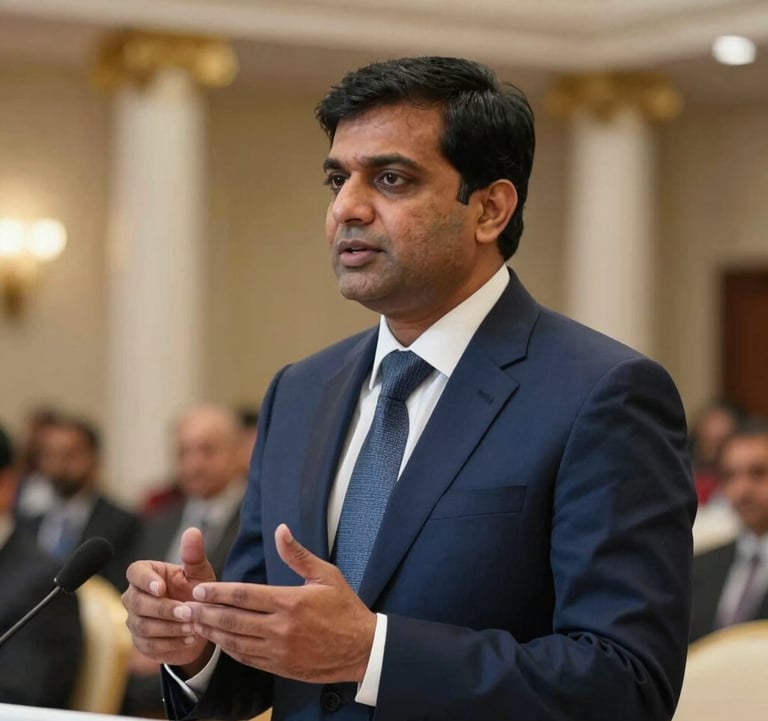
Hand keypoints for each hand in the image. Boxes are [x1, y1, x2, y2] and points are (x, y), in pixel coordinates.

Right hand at [122, 527, 216, 673]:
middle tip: (188, 612)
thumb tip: (193, 531)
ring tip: (192, 627)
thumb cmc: (197, 591)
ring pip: (144, 626)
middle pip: (138, 603)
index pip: (135, 572)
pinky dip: (171, 643)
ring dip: (170, 628)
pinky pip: (150, 645)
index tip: (162, 588)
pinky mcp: (140, 642)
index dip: (146, 580)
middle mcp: (134, 596)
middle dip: (165, 609)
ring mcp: (135, 620)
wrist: (200, 622)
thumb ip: (194, 554)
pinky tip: (188, 639)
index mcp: (147, 574)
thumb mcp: (200, 572)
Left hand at [180, 523, 376, 683]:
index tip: (199, 588)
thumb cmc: (345, 607)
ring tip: (194, 623)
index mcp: (290, 601)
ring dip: (212, 632)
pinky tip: (219, 641)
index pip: (244, 595)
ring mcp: (279, 650)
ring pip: (236, 641)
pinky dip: (229, 650)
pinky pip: (247, 658)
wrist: (361, 649)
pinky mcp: (280, 667)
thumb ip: (297, 554)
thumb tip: (280, 530)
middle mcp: (281, 627)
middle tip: (185, 606)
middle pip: (233, 620)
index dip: (218, 592)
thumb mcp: (325, 575)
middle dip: (206, 612)